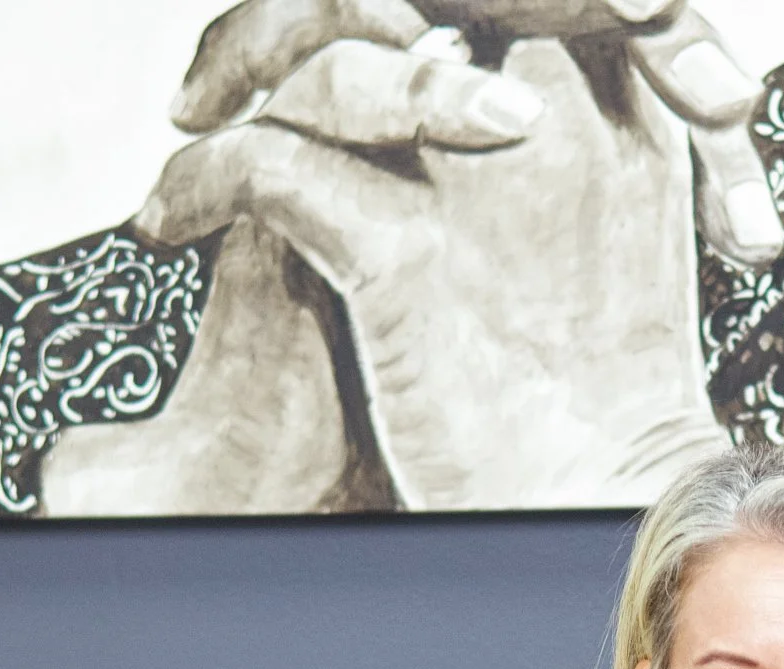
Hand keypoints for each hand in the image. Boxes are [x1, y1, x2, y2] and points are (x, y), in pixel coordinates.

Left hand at [44, 0, 781, 514]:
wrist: (612, 505)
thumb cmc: (610, 409)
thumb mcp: (612, 245)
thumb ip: (555, 163)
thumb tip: (471, 117)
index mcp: (615, 101)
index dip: (392, 5)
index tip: (333, 45)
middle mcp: (554, 111)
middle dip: (298, 18)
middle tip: (228, 66)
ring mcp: (481, 174)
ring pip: (327, 58)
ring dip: (235, 73)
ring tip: (187, 119)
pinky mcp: (408, 249)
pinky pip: (268, 164)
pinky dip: (198, 179)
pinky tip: (168, 217)